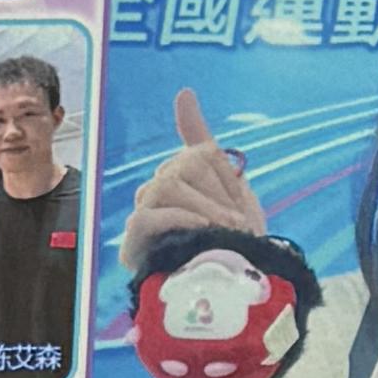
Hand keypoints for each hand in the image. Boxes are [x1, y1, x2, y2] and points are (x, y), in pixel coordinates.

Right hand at [143, 79, 256, 234]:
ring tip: (224, 232)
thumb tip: (183, 92)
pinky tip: (202, 232)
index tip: (240, 209)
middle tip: (237, 225)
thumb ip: (201, 141)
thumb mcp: (231, 189)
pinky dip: (182, 221)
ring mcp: (144, 216)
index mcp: (179, 179)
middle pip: (183, 166)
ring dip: (205, 210)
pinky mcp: (136, 242)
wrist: (240, 285)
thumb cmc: (234, 240)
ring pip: (167, 186)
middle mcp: (156, 193)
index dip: (226, 179)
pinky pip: (150, 216)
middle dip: (219, 196)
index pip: (200, 155)